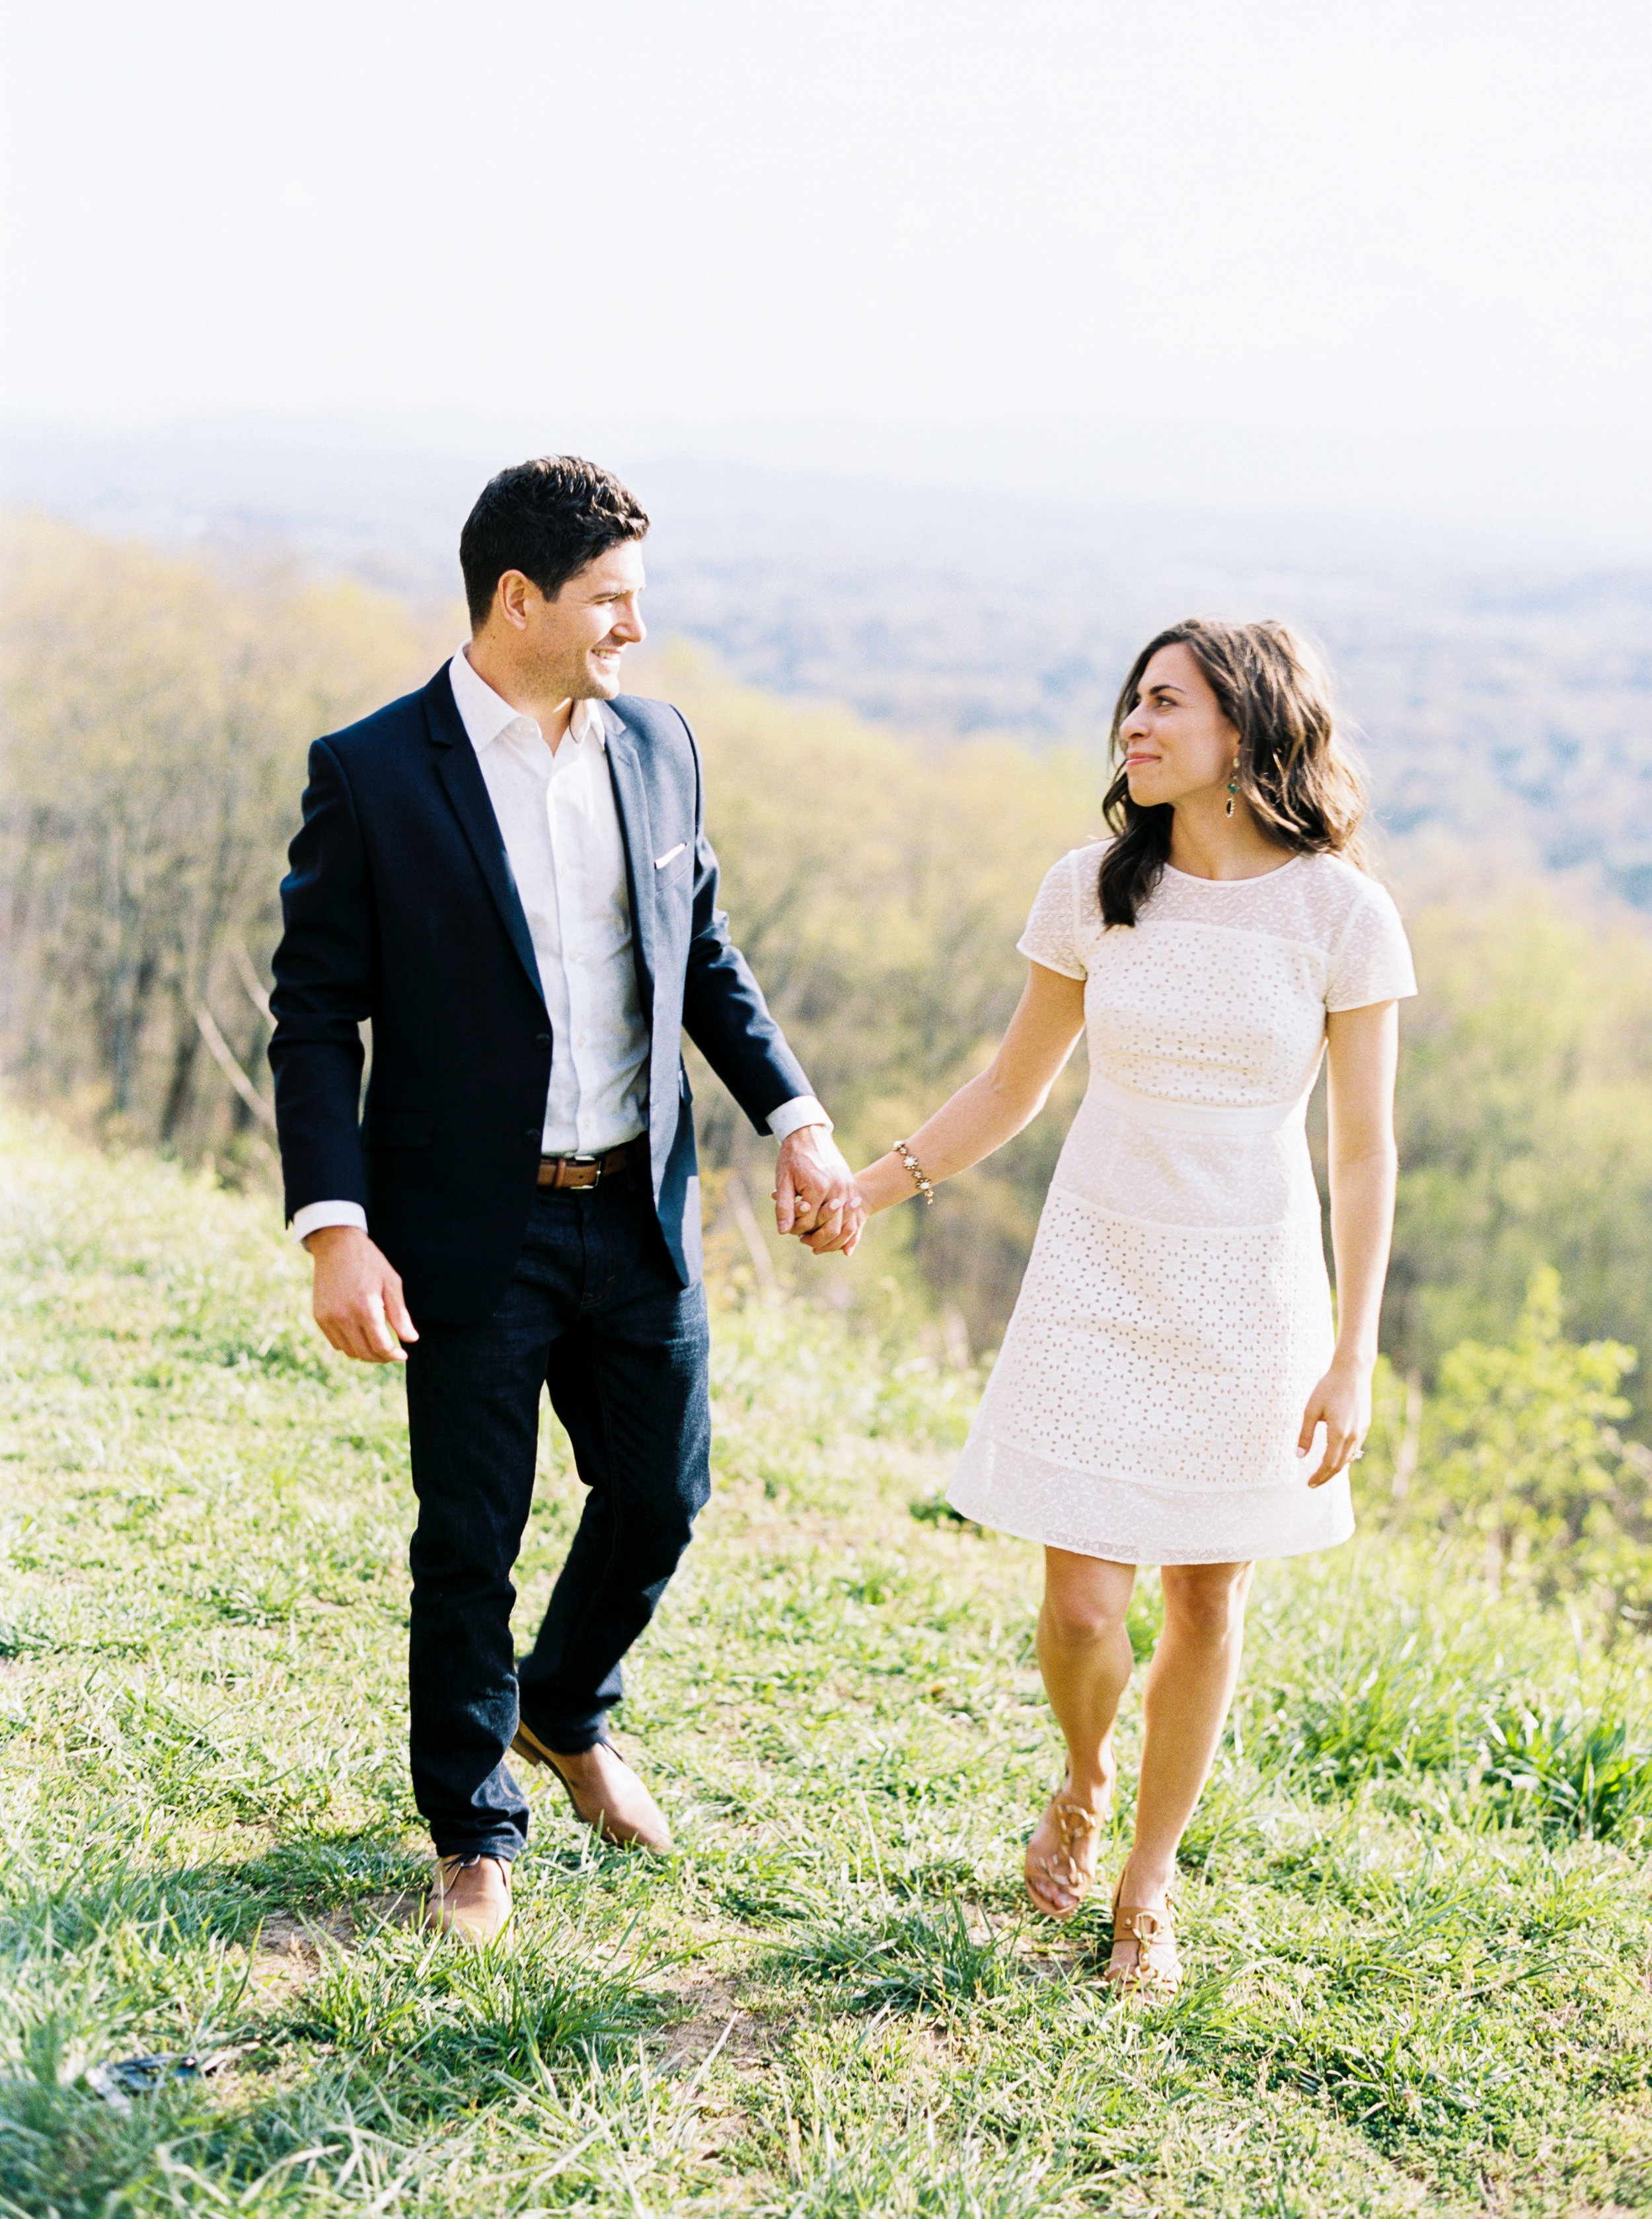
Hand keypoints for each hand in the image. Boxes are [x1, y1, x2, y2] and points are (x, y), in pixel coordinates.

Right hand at [306, 1225, 417, 1361]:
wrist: (336, 1245)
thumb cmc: (369, 1262)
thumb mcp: (391, 1283)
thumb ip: (400, 1314)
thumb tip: (411, 1340)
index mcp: (366, 1308)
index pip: (381, 1346)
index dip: (394, 1355)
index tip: (402, 1355)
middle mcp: (344, 1316)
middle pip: (365, 1353)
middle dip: (381, 1358)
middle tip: (392, 1353)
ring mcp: (329, 1318)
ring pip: (349, 1351)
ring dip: (365, 1353)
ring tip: (377, 1345)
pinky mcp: (319, 1316)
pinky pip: (336, 1342)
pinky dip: (349, 1345)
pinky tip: (360, 1335)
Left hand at [773, 1124, 864, 1256]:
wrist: (809, 1134)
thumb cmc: (792, 1157)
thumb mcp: (783, 1181)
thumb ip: (784, 1207)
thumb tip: (784, 1231)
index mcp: (818, 1187)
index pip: (810, 1223)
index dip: (798, 1229)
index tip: (790, 1226)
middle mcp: (837, 1188)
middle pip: (832, 1228)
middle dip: (817, 1238)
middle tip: (804, 1239)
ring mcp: (847, 1187)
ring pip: (846, 1224)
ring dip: (833, 1236)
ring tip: (817, 1238)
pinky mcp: (851, 1185)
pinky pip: (853, 1214)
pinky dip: (845, 1226)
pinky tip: (834, 1231)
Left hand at [1296, 1354, 1371, 1486]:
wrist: (1353, 1371)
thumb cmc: (1329, 1387)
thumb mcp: (1311, 1410)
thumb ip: (1305, 1434)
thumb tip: (1299, 1456)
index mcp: (1338, 1433)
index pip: (1329, 1464)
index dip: (1319, 1476)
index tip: (1309, 1483)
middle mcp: (1353, 1436)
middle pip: (1340, 1465)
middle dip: (1326, 1476)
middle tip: (1314, 1483)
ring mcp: (1362, 1431)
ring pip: (1349, 1457)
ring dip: (1336, 1467)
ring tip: (1323, 1472)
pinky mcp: (1365, 1425)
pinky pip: (1355, 1447)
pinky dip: (1344, 1456)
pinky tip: (1336, 1455)